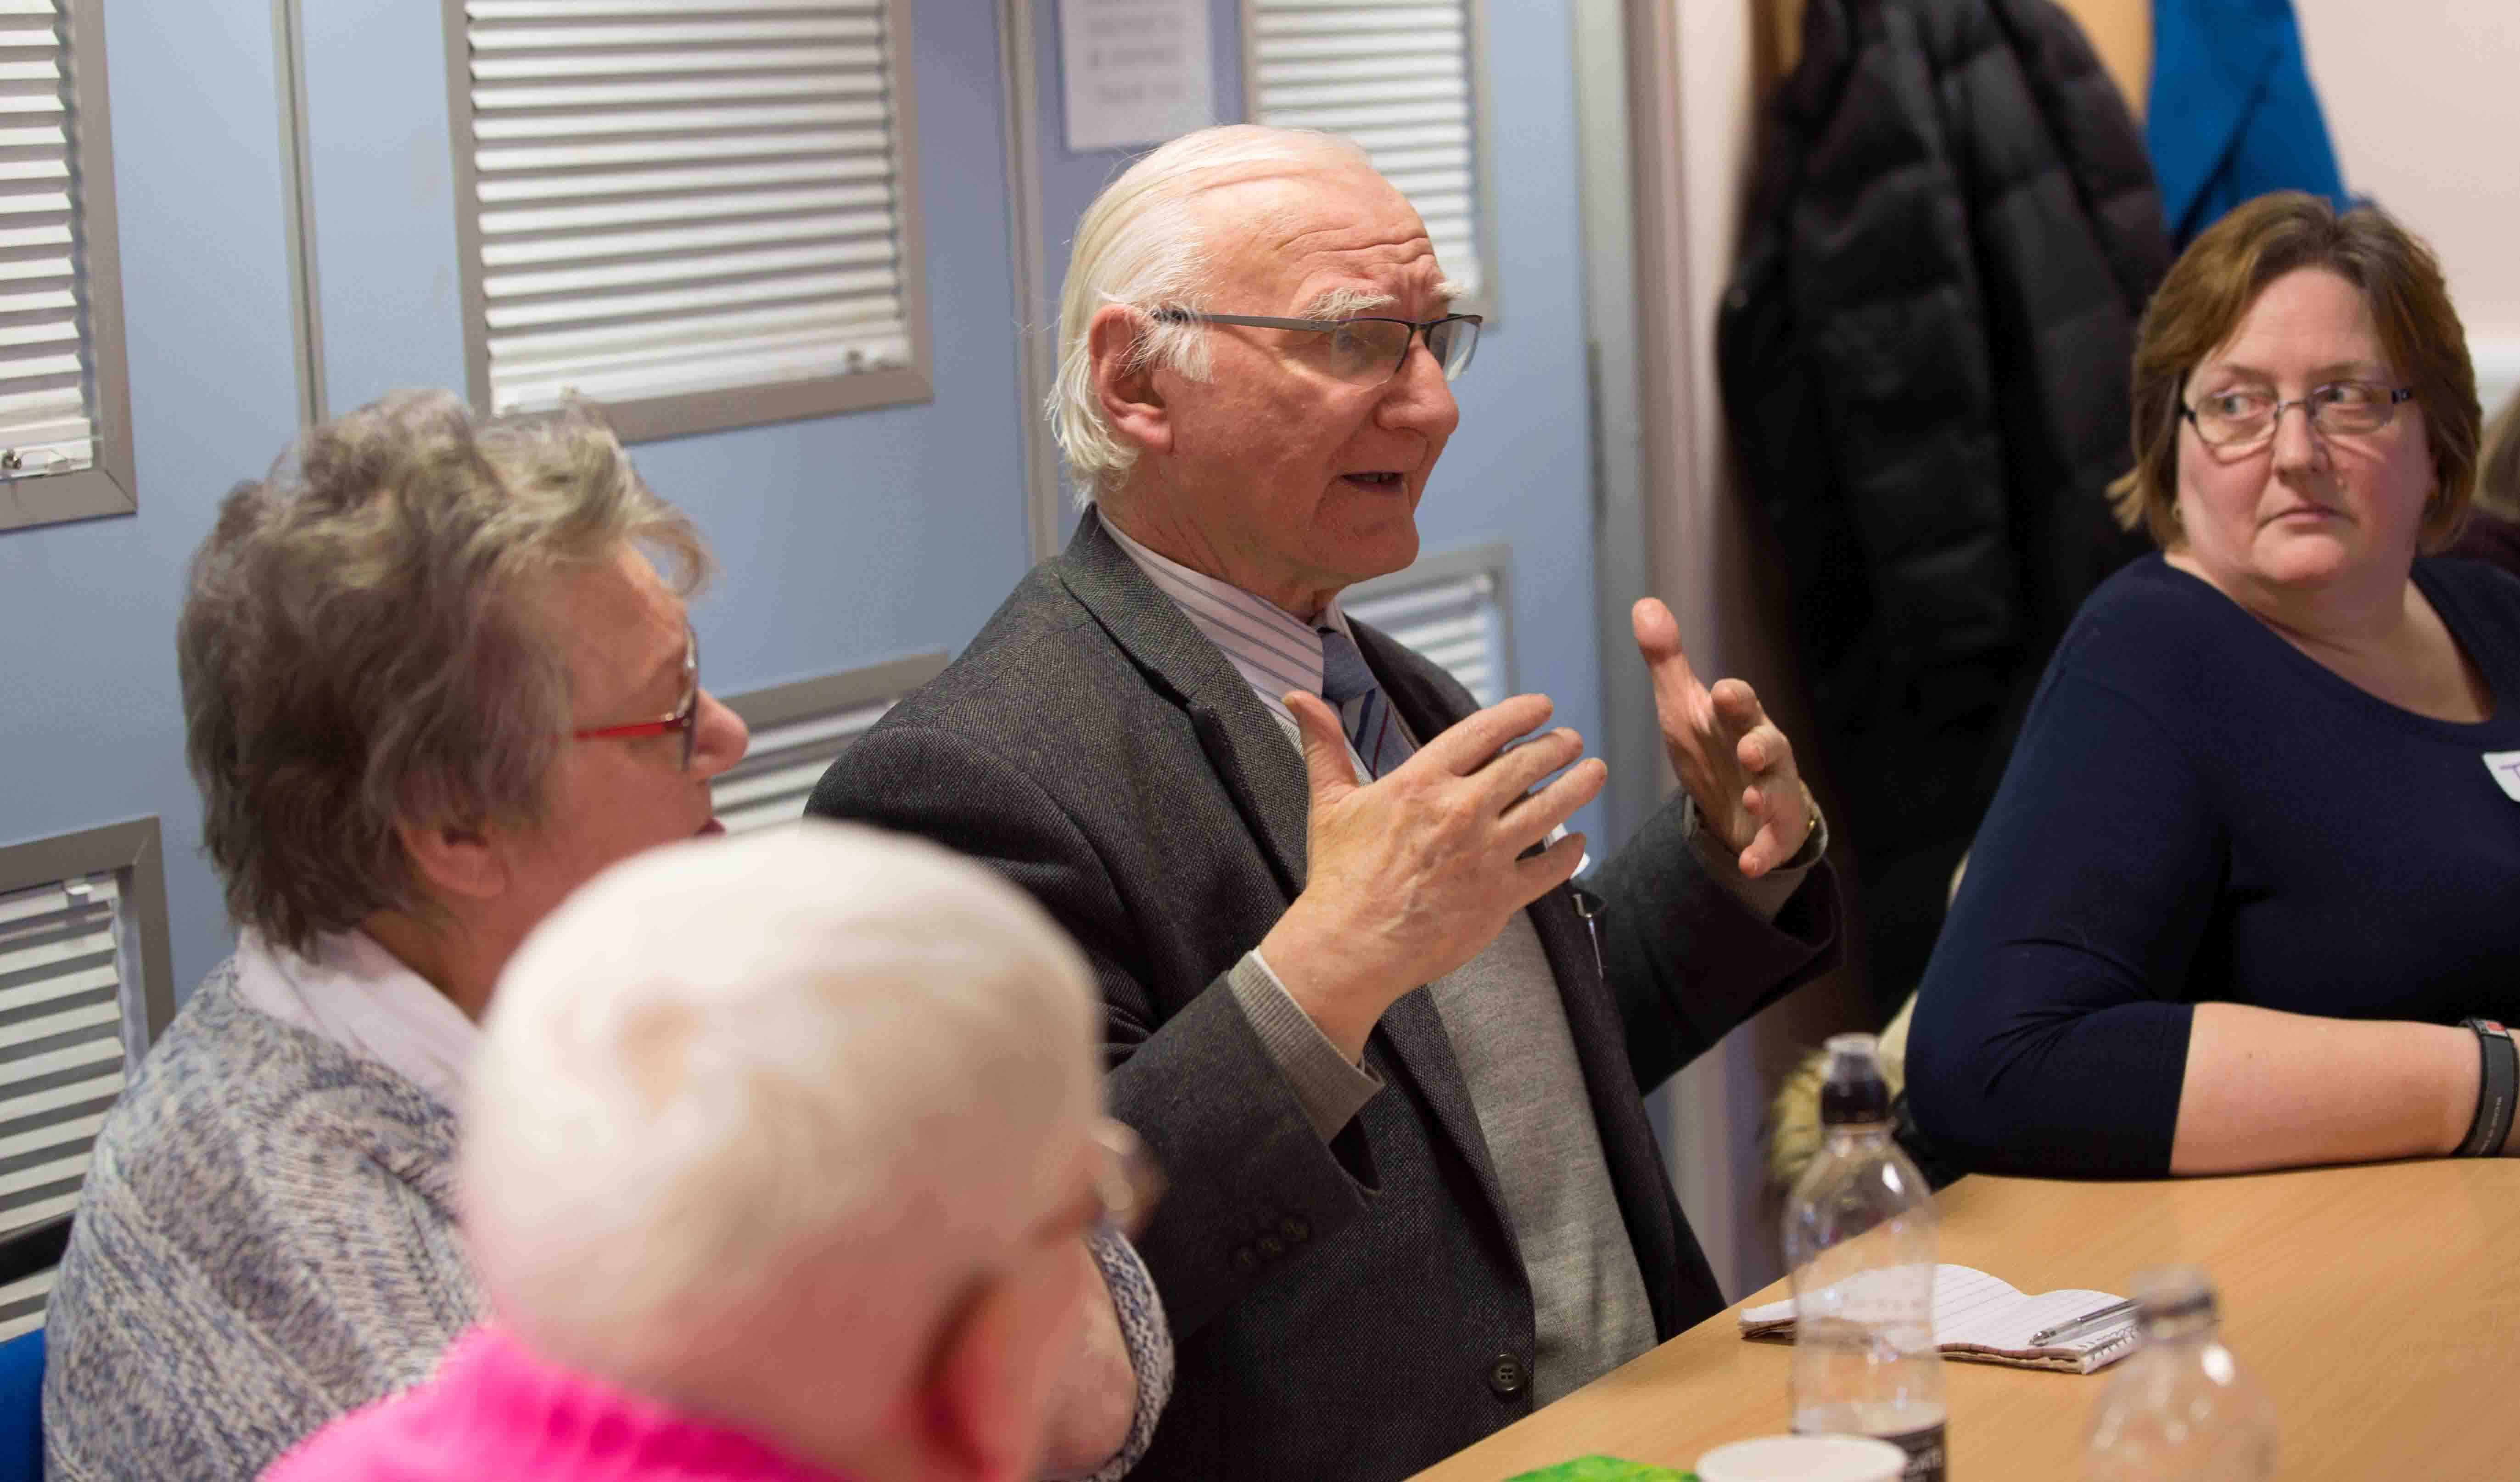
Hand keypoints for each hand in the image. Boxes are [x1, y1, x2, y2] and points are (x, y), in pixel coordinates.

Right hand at [1258, 691, 1603, 1060]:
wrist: (1350, 947)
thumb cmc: (1338, 876)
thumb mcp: (1328, 802)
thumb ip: (1323, 745)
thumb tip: (1299, 697)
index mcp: (1422, 782)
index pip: (1485, 730)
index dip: (1521, 713)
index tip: (1542, 706)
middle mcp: (1461, 812)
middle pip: (1528, 764)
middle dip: (1558, 745)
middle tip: (1571, 740)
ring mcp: (1485, 855)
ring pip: (1551, 808)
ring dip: (1579, 785)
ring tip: (1594, 771)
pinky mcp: (1499, 898)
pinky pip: (1549, 869)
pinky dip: (1570, 852)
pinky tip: (1578, 842)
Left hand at [1632, 597, 1810, 876]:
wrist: (1740, 803)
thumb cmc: (1713, 745)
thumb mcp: (1684, 706)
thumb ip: (1666, 660)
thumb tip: (1644, 603)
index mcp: (1739, 720)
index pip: (1741, 703)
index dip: (1735, 699)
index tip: (1723, 690)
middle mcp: (1763, 753)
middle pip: (1770, 744)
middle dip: (1761, 743)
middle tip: (1747, 746)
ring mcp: (1773, 792)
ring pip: (1778, 791)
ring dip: (1767, 794)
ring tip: (1751, 797)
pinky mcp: (1774, 832)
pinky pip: (1772, 844)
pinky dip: (1763, 852)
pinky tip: (1748, 862)